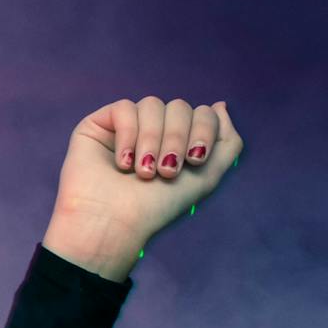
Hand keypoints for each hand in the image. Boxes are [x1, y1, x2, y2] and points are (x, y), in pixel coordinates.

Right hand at [43, 96, 244, 279]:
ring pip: (152, 104)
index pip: (201, 112)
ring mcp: (126, 127)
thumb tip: (220, 105)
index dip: (203, 130)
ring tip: (142, 172)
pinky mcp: (99, 125)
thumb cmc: (156, 207)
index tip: (194, 160)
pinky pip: (124, 108)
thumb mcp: (207, 177)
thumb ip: (227, 141)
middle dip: (177, 138)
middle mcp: (153, 131)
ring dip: (152, 140)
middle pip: (179, 106)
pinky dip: (128, 135)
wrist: (113, 223)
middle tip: (166, 171)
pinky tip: (123, 163)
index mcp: (178, 141)